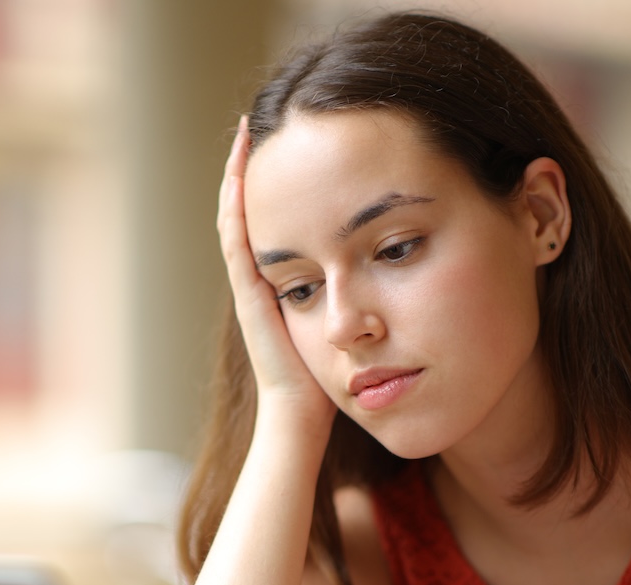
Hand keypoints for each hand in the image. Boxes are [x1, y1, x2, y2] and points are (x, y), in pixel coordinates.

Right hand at [218, 117, 335, 426]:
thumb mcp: (347, 322)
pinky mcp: (249, 296)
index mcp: (282, 281)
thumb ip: (357, 292)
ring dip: (240, 173)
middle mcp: (260, 278)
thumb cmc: (330, 379)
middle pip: (252, 208)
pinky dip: (236, 206)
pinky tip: (241, 174)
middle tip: (261, 122)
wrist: (302, 417)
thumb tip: (394, 264)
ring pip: (237, 217)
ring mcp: (250, 286)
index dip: (278, 180)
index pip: (274, 219)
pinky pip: (238, 240)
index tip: (290, 140)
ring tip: (248, 132)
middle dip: (255, 165)